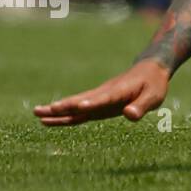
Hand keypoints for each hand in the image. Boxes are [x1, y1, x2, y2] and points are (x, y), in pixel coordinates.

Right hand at [34, 61, 168, 125]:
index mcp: (119, 91)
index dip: (92, 102)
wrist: (150, 71)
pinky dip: (64, 116)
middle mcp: (104, 94)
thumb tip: (129, 116)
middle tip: (43, 110)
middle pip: (81, 100)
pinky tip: (48, 120)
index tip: (78, 106)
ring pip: (75, 105)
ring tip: (36, 113)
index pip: (104, 98)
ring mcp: (98, 98)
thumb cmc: (154, 84)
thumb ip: (142, 106)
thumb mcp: (154, 96)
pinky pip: (78, 111)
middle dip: (64, 106)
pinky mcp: (97, 104)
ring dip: (57, 110)